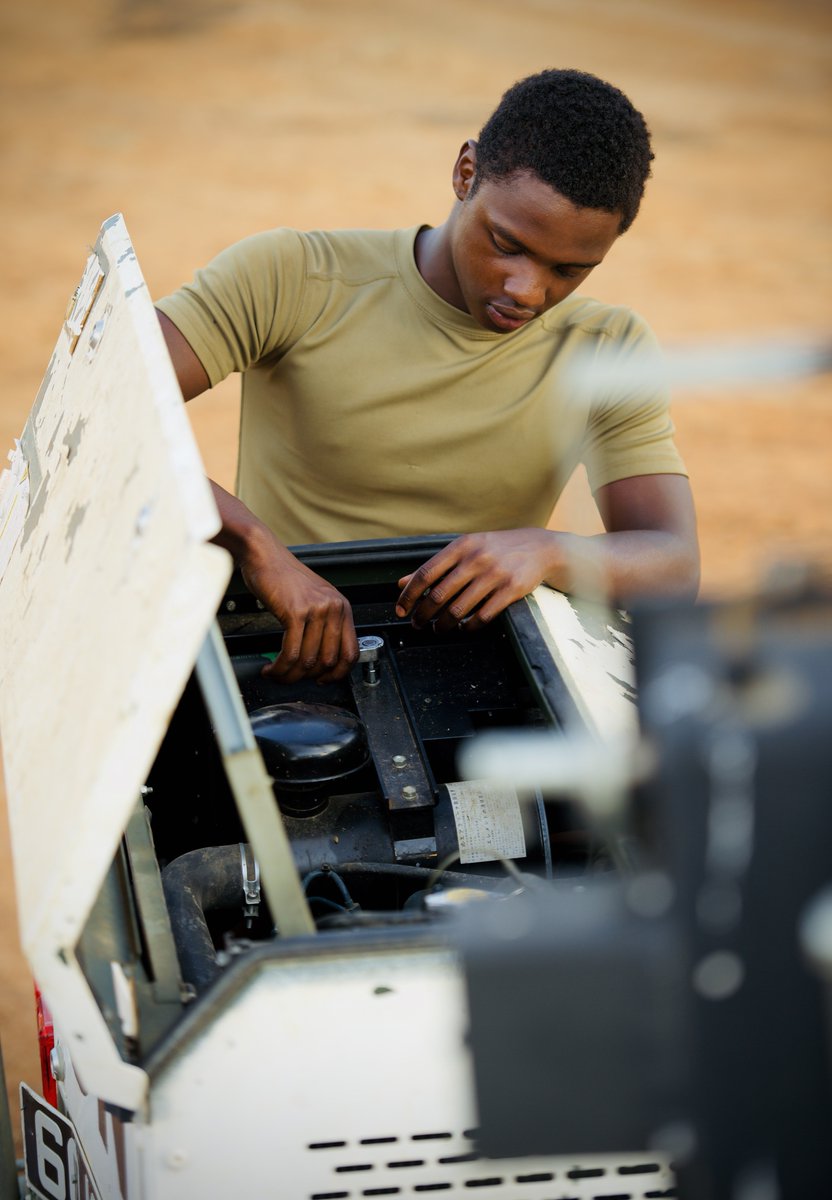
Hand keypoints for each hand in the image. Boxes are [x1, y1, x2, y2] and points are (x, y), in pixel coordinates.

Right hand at [241, 535, 357, 683]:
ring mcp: (316, 610)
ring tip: (276, 675)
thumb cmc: (285, 578)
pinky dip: (280, 667)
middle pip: (328, 661)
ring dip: (289, 675)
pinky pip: (291, 652)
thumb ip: (323, 624)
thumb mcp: (315, 599)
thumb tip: (319, 660)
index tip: (323, 680)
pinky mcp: (295, 612)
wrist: (265, 556)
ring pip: (308, 660)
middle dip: (307, 677)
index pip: (351, 652)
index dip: (338, 673)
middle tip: (292, 678)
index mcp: (342, 607)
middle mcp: (334, 609)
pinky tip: (271, 668)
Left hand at [395, 529, 557, 631]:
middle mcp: (476, 559)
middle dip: (423, 614)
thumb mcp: (466, 549)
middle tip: (418, 624)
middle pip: (439, 595)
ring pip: (458, 609)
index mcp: (461, 546)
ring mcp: (494, 575)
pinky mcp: (511, 590)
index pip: (426, 573)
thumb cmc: (497, 549)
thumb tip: (402, 583)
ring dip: (443, 625)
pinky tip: (464, 628)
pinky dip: (469, 626)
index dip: (409, 595)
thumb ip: (436, 566)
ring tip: (439, 629)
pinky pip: (483, 616)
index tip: (401, 609)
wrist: (541, 548)